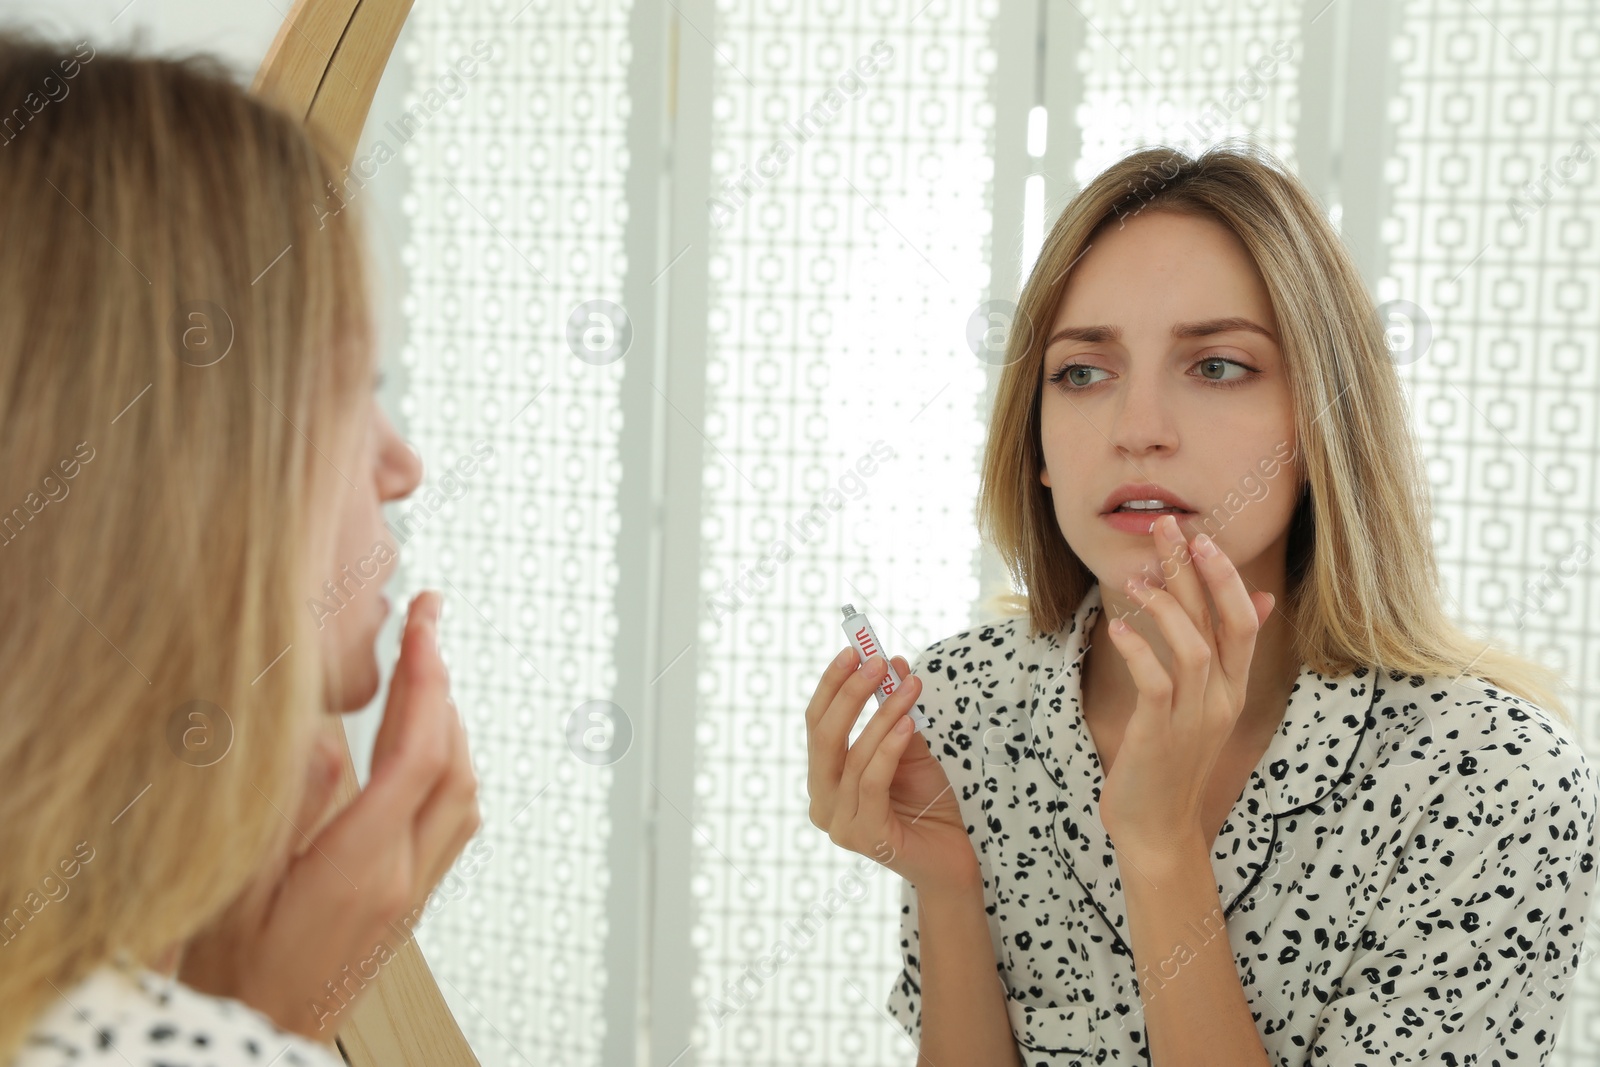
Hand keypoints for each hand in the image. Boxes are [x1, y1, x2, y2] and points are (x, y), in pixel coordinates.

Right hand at [179, 590, 481, 1040]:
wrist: (253, 1045)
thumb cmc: (228, 980)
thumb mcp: (230, 891)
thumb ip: (278, 812)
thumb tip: (322, 737)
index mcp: (358, 871)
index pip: (416, 753)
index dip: (425, 677)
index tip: (421, 622)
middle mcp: (400, 880)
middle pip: (453, 764)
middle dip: (444, 684)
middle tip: (426, 623)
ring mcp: (412, 894)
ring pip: (464, 790)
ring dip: (450, 722)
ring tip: (422, 669)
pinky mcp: (409, 904)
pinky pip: (454, 819)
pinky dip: (447, 762)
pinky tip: (422, 743)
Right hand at [805, 646, 979, 892]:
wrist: (951, 858)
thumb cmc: (926, 805)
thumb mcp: (910, 749)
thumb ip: (897, 713)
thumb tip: (893, 665)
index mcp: (824, 779)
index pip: (817, 724)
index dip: (832, 685)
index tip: (853, 650)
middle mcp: (822, 802)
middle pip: (824, 737)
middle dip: (849, 693)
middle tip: (876, 661)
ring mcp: (839, 824)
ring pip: (853, 756)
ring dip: (883, 714)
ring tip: (910, 688)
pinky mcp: (865, 838)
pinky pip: (871, 782)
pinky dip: (889, 748)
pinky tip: (909, 723)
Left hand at [1097, 513, 1275, 866]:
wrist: (1157, 827)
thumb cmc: (1171, 758)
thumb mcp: (1208, 703)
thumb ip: (1228, 654)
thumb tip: (1262, 600)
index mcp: (1233, 687)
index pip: (1243, 620)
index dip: (1225, 576)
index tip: (1200, 536)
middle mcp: (1221, 698)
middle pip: (1220, 623)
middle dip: (1195, 571)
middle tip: (1167, 528)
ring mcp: (1194, 718)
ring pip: (1193, 647)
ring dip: (1166, 606)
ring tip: (1136, 578)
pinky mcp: (1161, 734)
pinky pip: (1157, 683)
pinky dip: (1140, 651)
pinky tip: (1118, 628)